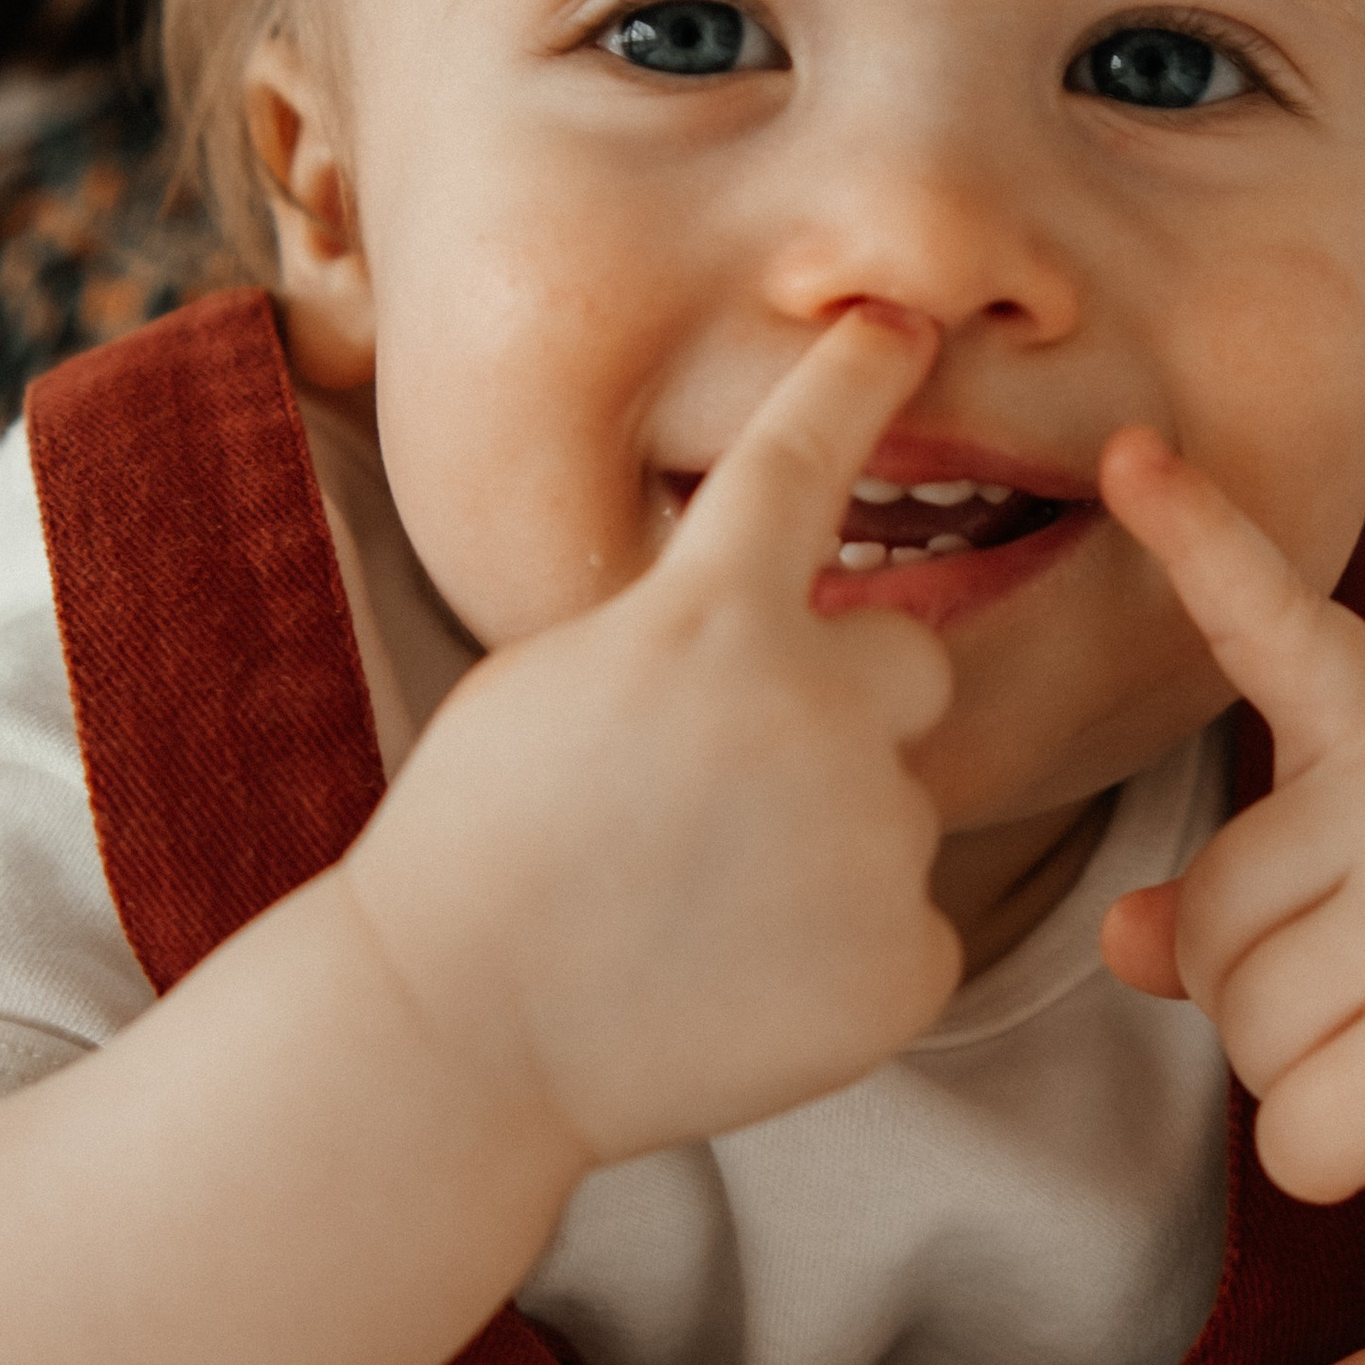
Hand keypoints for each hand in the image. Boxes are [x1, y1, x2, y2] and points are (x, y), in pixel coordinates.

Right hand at [346, 307, 959, 1171]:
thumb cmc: (474, 845)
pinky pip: (905, 929)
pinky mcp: (904, 961)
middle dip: (843, 703)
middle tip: (728, 789)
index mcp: (713, 616)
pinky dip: (839, 956)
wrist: (456, 1033)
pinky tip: (736, 981)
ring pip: (894, 807)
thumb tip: (763, 628)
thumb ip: (680, 630)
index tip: (896, 331)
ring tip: (696, 909)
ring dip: (824, 842)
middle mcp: (820, 707)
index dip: (854, 384)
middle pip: (908, 660)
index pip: (805, 460)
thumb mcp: (551, 674)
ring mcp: (873, 840)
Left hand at [1095, 434, 1364, 1281]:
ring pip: (1243, 1028)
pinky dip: (1338, 1162)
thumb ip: (1257, 897)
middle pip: (1214, 914)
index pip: (1287, 632)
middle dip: (1273, 993)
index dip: (1199, 539)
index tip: (1126, 453)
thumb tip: (1125, 933)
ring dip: (1310, 1080)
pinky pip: (1288, 1134)